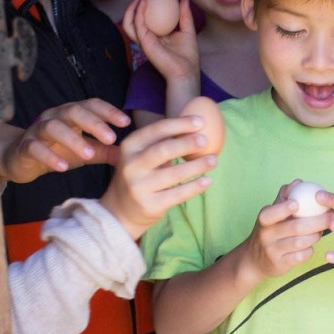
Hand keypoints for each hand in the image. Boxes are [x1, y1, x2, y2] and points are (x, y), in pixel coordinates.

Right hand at [0, 98, 129, 183]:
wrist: (22, 160)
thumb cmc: (59, 150)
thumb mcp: (87, 151)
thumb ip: (108, 151)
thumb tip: (135, 154)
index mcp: (72, 114)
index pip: (91, 105)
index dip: (108, 111)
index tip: (126, 122)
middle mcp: (55, 116)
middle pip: (74, 111)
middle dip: (94, 123)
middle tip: (111, 138)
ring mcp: (37, 130)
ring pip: (53, 127)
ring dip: (73, 140)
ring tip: (89, 155)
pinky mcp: (25, 147)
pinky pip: (35, 148)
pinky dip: (49, 156)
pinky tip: (63, 167)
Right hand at [100, 116, 216, 239]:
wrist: (120, 211)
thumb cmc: (140, 175)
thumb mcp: (141, 155)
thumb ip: (161, 142)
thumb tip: (197, 126)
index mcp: (130, 147)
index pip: (156, 130)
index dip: (180, 124)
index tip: (201, 122)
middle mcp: (131, 166)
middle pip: (163, 150)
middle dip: (187, 143)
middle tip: (205, 141)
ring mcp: (139, 187)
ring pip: (174, 174)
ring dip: (197, 166)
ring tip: (213, 160)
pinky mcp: (150, 205)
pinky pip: (178, 194)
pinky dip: (195, 186)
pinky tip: (207, 181)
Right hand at [122, 0, 199, 83]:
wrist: (186, 71)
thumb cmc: (188, 56)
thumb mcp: (188, 31)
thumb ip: (185, 16)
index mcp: (158, 35)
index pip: (148, 18)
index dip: (148, 4)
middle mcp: (149, 37)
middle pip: (135, 19)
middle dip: (137, 3)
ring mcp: (144, 40)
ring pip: (129, 22)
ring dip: (132, 7)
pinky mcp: (144, 42)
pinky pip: (137, 25)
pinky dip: (138, 12)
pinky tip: (144, 2)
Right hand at [242, 180, 330, 277]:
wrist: (254, 259)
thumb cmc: (270, 229)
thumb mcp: (272, 212)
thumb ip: (285, 196)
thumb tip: (298, 182)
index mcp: (265, 219)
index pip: (271, 213)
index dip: (283, 208)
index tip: (297, 204)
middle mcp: (266, 235)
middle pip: (295, 227)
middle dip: (318, 221)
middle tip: (332, 216)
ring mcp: (273, 251)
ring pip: (301, 242)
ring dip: (315, 236)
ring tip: (321, 231)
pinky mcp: (280, 264)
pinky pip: (301, 256)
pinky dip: (310, 250)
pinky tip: (311, 246)